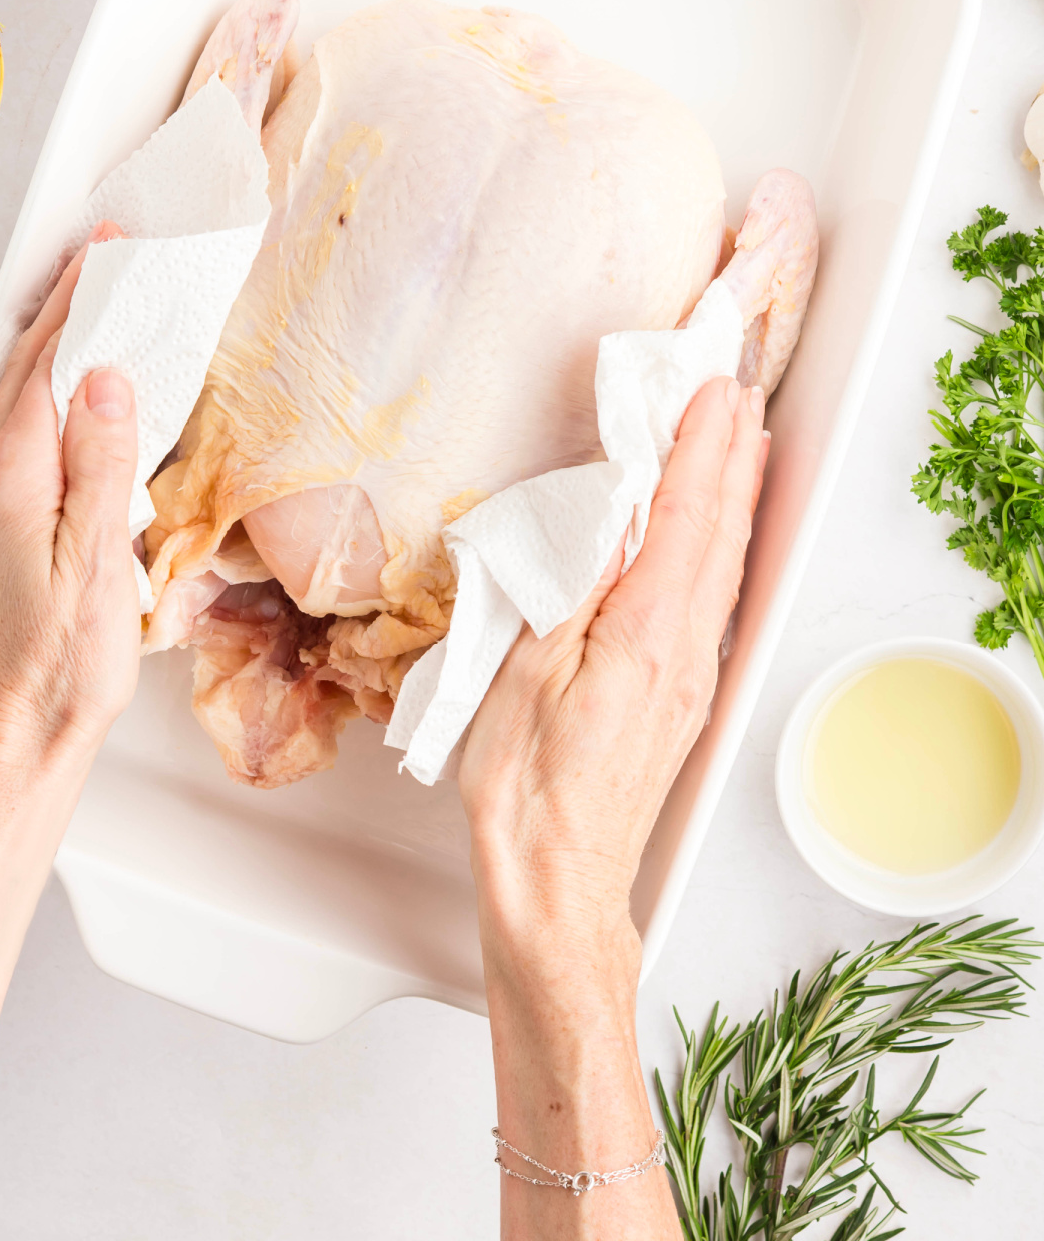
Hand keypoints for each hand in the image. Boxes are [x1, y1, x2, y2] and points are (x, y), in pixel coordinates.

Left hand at [0, 225, 140, 783]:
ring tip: (93, 313)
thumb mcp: (98, 560)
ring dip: (56, 351)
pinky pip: (19, 439)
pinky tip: (72, 402)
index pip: (47, 364)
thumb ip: (103, 462)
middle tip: (102, 263)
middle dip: (65, 311)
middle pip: (25, 373)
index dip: (79, 301)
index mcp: (10, 480)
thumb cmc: (59, 669)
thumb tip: (107, 381)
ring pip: (19, 403)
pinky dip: (49, 399)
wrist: (15, 739)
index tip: (106, 255)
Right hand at [460, 376, 767, 961]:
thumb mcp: (530, 670)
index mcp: (646, 633)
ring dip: (735, 494)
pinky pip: (712, 596)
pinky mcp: (679, 695)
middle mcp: (685, 650)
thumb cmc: (527, 789)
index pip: (684, 515)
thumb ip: (576, 584)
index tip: (711, 389)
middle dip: (733, 454)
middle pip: (720, 531)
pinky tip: (713, 534)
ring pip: (723, 563)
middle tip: (739, 392)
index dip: (699, 445)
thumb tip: (613, 514)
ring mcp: (689, 675)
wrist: (558, 881)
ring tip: (743, 442)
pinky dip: (719, 543)